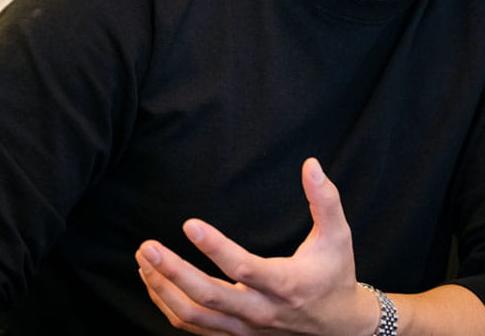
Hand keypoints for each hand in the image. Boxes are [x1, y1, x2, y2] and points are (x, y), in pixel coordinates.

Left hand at [134, 158, 378, 334]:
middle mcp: (262, 312)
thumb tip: (311, 165)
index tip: (189, 224)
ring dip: (164, 290)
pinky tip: (154, 281)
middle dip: (174, 273)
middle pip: (209, 297)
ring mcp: (246, 328)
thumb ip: (326, 200)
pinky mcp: (236, 335)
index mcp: (285, 284)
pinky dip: (168, 307)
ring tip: (144, 260)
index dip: (215, 248)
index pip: (243, 269)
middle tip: (147, 246)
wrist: (340, 327)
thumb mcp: (338, 237)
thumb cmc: (335, 275)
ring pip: (195, 317)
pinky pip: (194, 327)